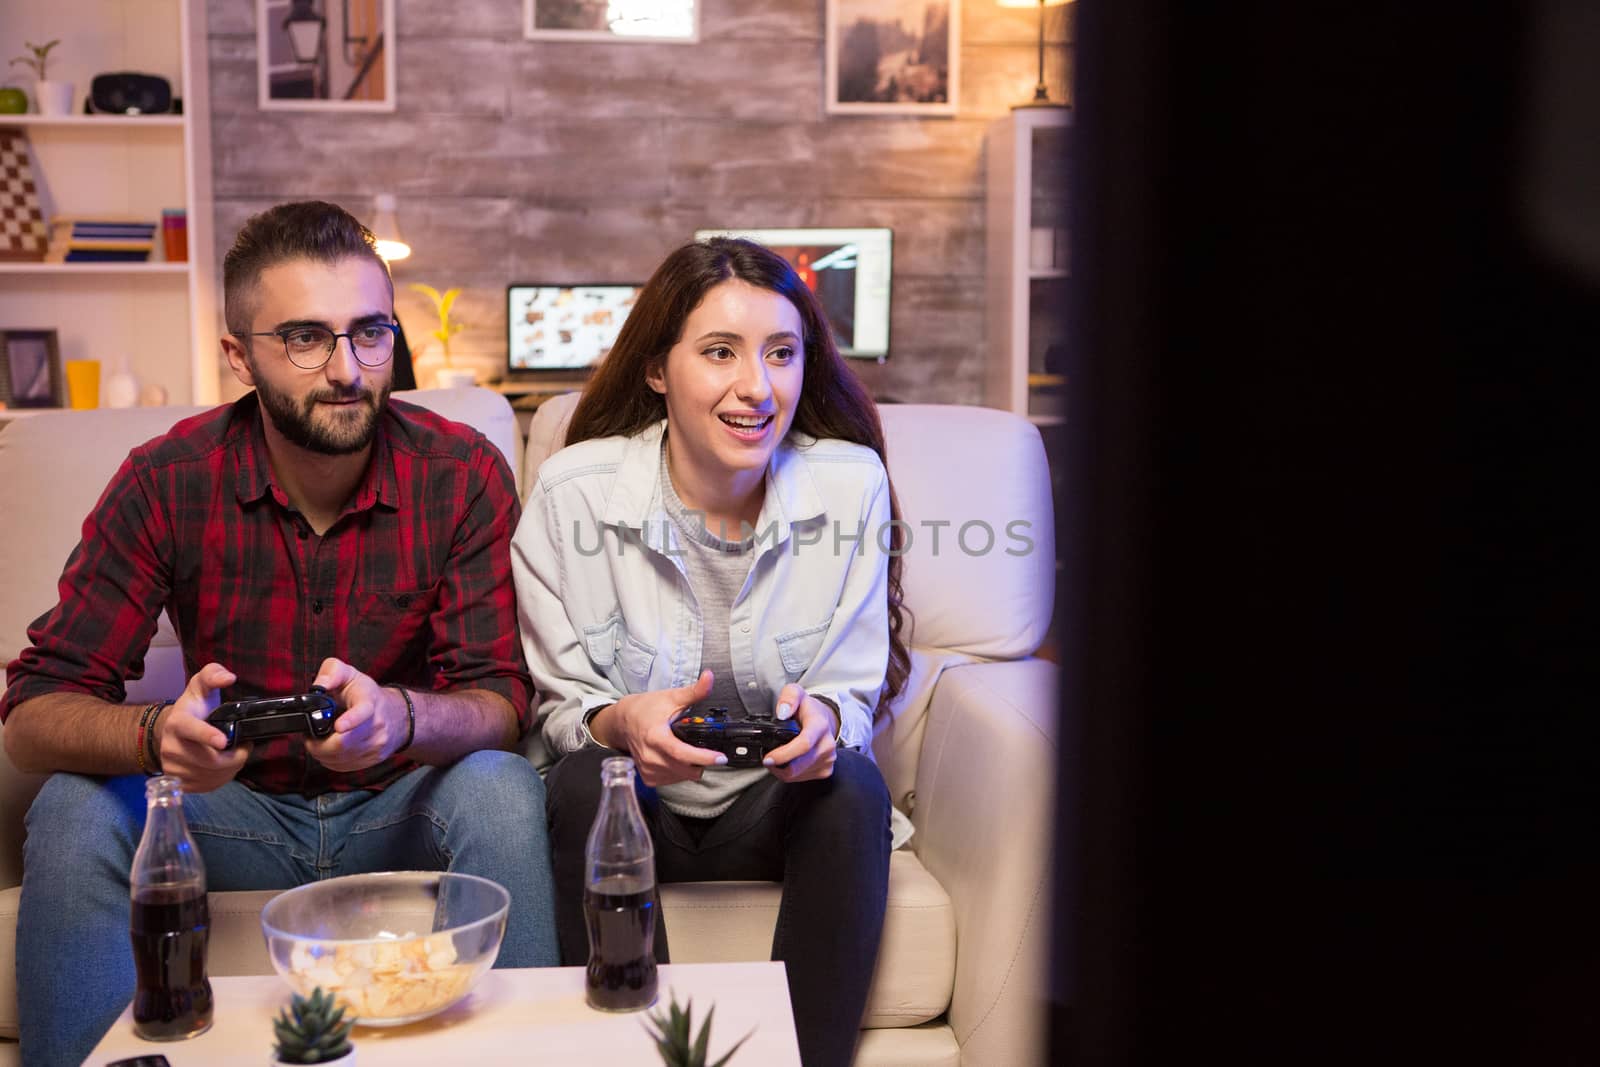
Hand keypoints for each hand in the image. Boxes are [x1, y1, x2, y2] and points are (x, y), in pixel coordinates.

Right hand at [153, 662, 249, 792]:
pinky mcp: (177, 782)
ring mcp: (172, 767)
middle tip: (244, 746)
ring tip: (234, 754)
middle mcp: (170, 747)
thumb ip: (214, 675)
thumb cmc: (193, 708)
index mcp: (177, 722)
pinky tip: (223, 766)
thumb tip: (229, 677)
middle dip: (236, 755)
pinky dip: (222, 777)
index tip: (224, 741)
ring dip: (231, 767)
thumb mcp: (202, 686)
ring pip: (213, 775)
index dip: (207, 736)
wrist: (172, 732)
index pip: (191, 730)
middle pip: (211, 759)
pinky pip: (209, 786)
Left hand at [304, 657, 405, 772]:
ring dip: (321, 752)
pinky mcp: (373, 760)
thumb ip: (332, 671)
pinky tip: (329, 749)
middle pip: (342, 744)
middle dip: (318, 743)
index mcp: (369, 703)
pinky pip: (342, 766)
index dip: (351, 720)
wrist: (397, 716)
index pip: (363, 712)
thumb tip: (319, 686)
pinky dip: (329, 760)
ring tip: (319, 740)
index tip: (339, 726)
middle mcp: (377, 727)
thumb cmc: (367, 695)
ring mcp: (376, 746)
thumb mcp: (350, 674)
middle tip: (309, 735)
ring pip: (339, 758)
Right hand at [595, 670, 726, 786]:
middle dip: (702, 762)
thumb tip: (709, 677)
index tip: (720, 758)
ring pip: (681, 777)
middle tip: (708, 752)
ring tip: (689, 752)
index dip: (704, 757)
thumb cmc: (646, 708)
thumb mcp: (671, 697)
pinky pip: (671, 781)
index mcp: (656, 737)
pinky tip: (678, 759)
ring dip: (691, 768)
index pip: (682, 753)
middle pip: (685, 770)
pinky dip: (680, 773)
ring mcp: (648, 768)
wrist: (623, 720)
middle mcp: (650, 756)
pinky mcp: (647, 776)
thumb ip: (694, 691)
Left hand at [762, 684, 837, 782]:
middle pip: (799, 764)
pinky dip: (791, 774)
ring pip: (798, 774)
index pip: (804, 744)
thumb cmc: (808, 709)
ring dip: (782, 770)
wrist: (826, 720)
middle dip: (778, 765)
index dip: (784, 754)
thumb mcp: (796, 692)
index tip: (768, 758)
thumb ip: (789, 697)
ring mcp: (828, 759)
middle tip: (766, 759)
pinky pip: (802, 779)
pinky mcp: (826, 770)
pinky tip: (787, 763)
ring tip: (776, 759)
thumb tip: (783, 712)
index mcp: (820, 725)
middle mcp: (827, 744)